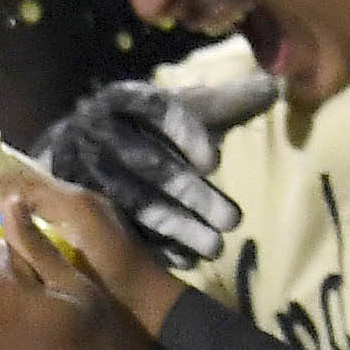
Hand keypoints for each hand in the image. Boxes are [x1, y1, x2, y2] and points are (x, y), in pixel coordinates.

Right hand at [32, 75, 238, 270]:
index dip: (185, 133)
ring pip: (135, 203)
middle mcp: (99, 132)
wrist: (76, 149)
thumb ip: (225, 103)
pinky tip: (187, 260)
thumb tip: (273, 88)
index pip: (154, 108)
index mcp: (124, 99)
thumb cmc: (144, 126)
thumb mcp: (180, 108)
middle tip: (233, 220)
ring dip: (178, 227)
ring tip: (217, 248)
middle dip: (192, 195)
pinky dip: (155, 247)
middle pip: (149, 166)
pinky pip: (120, 229)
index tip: (214, 163)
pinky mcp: (84, 207)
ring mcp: (85, 172)